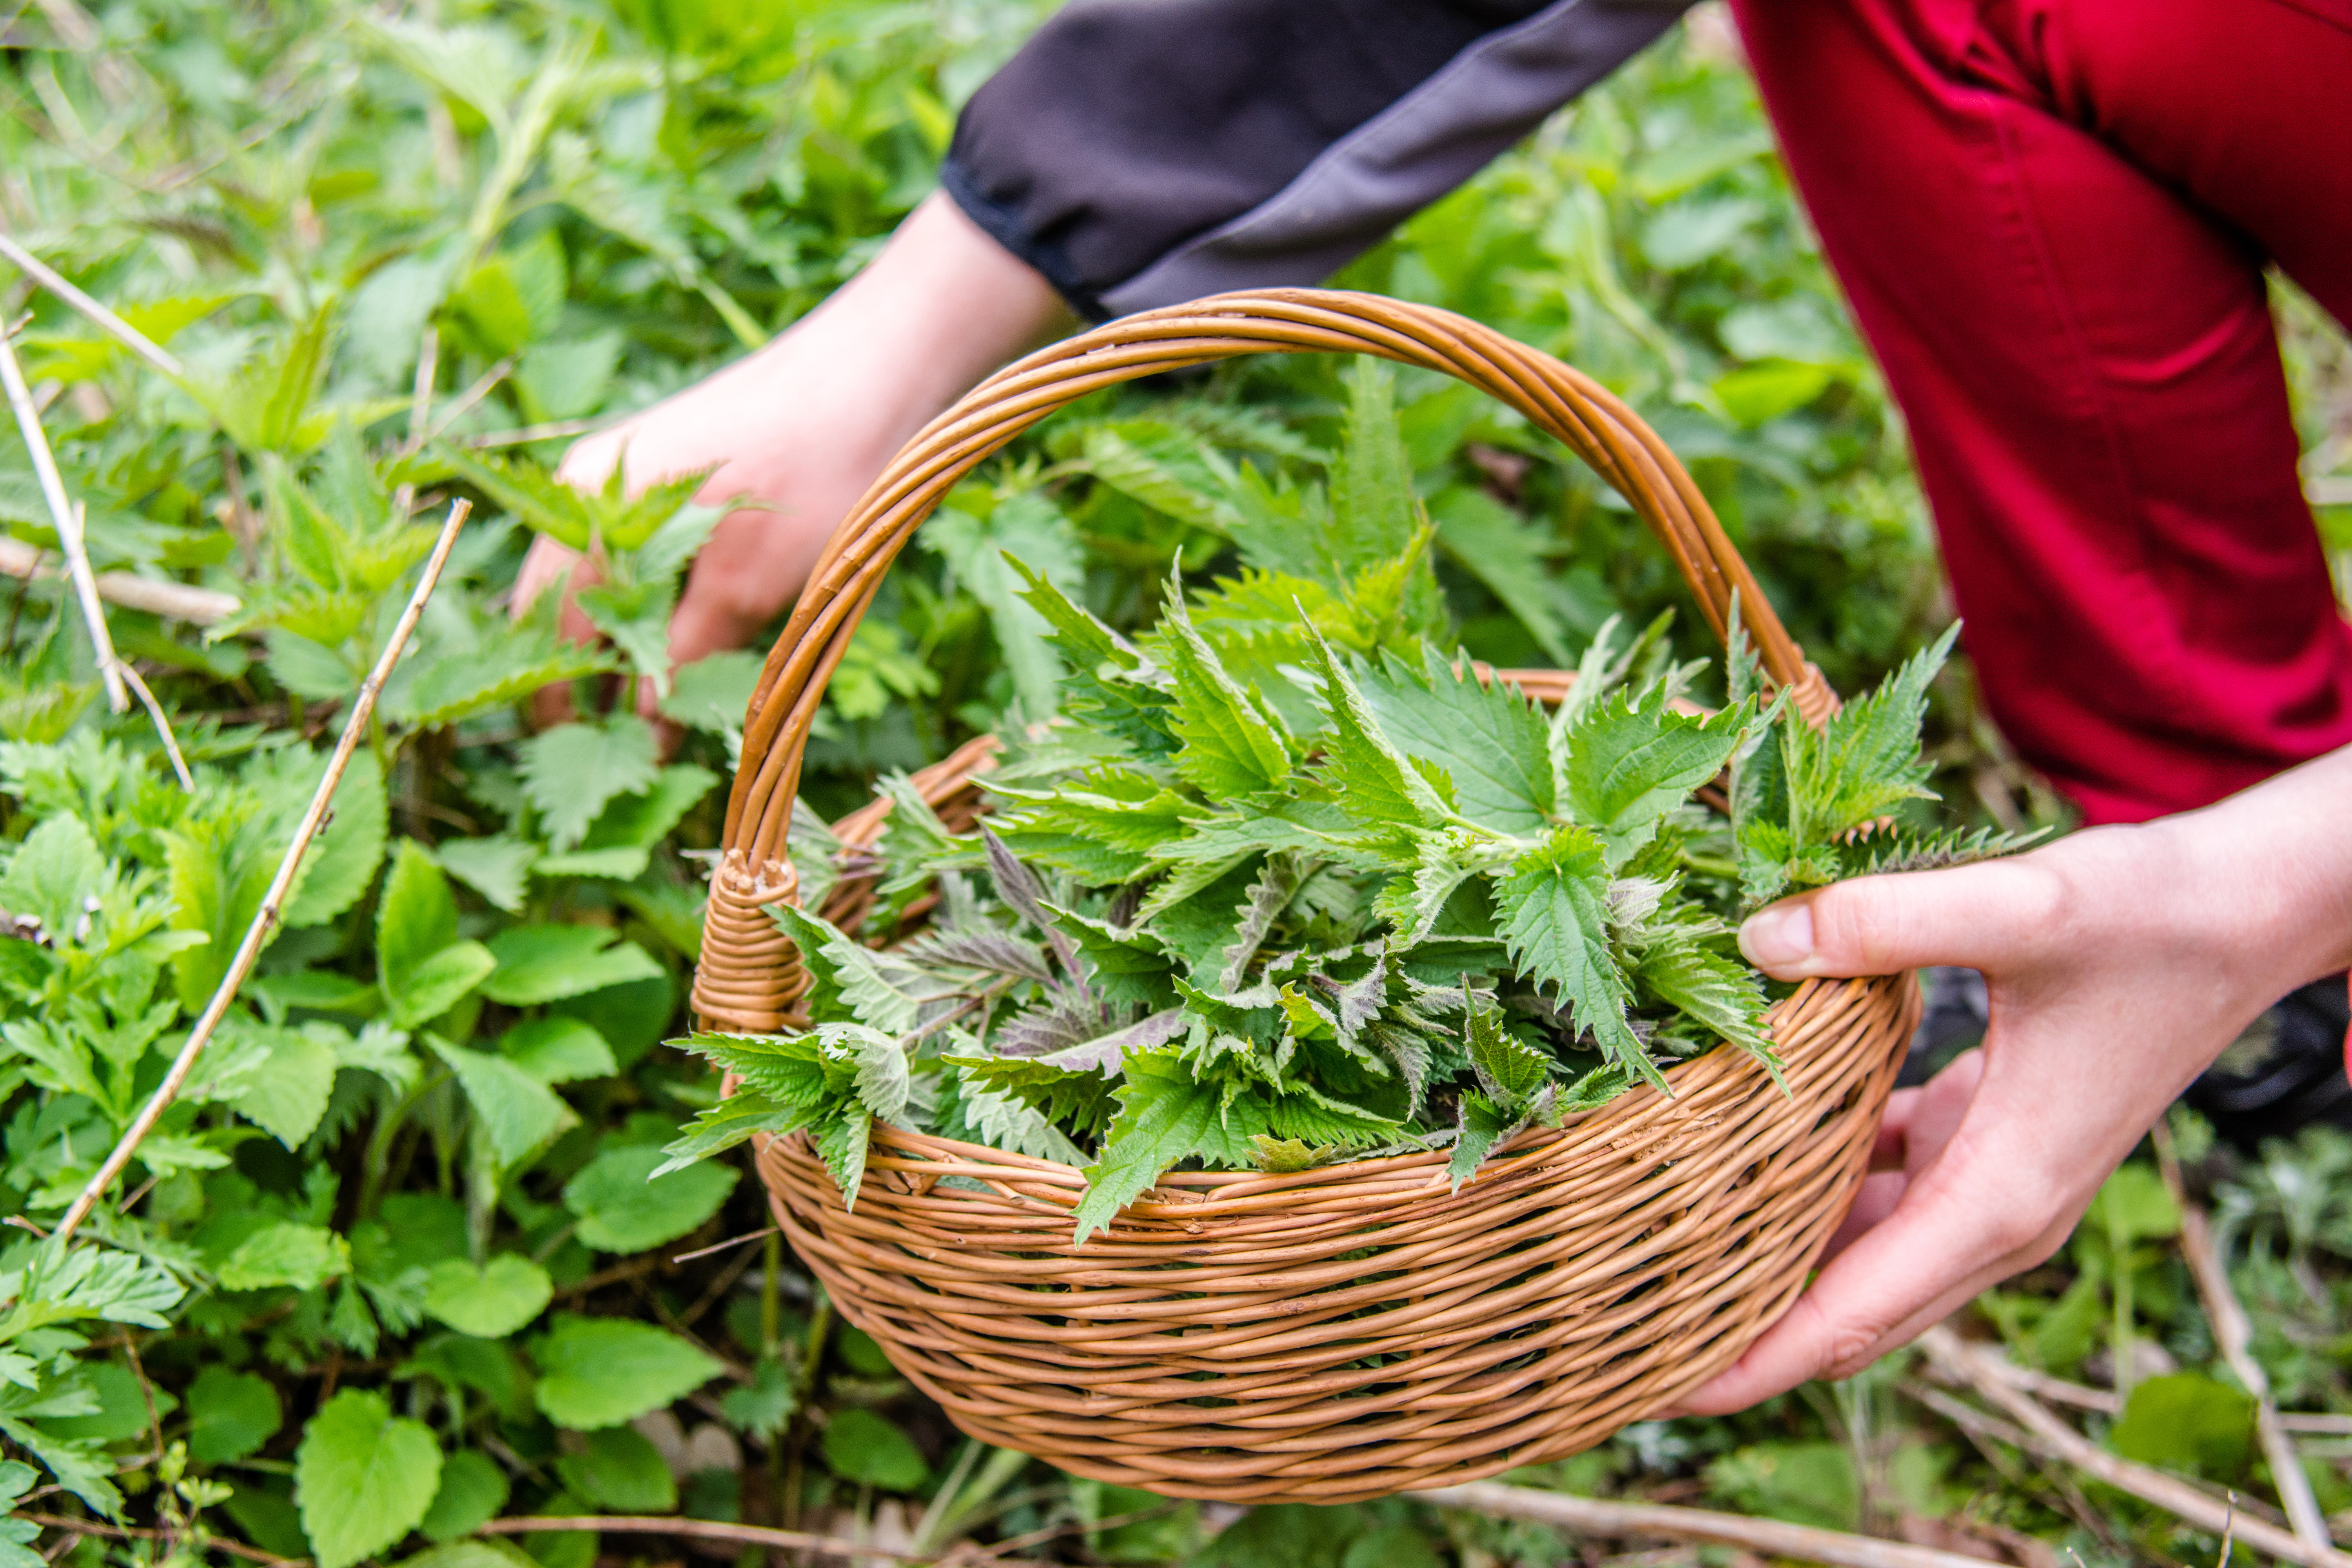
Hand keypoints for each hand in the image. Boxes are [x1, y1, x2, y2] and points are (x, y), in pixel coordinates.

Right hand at [516, 192, 1075, 727]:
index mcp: (589, 509)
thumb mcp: (753, 580)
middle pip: (557, 606)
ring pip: (594, 585)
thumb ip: (690, 650)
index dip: (564, 699)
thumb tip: (645, 724)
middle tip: (610, 751)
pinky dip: (643, 611)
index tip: (585, 761)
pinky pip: (632, 560)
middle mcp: (588, 489)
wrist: (875, 368)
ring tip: (642, 716)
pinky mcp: (668, 478)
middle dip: (579, 679)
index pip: (550, 627)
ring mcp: (625, 477)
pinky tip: (675, 651)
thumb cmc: (815, 467)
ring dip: (612, 649)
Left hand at [1677, 744, 2351, 1413]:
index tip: (1652, 1387)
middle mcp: (1993, 1214)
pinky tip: (1730, 1148)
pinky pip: (1875, 1186)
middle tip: (1617, 1324)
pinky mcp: (1981, 1134)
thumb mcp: (2024, 907)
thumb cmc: (2154, 916)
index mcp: (1998, 1199)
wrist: (2245, 911)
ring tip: (1645, 1246)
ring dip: (1764, 1254)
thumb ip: (1888, 923)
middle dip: (1735, 1331)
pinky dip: (1805, 1185)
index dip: (1748, 1363)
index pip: (1850, 1318)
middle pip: (1843, 1309)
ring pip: (1854, 1248)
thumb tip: (1757, 940)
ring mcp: (1988, 1180)